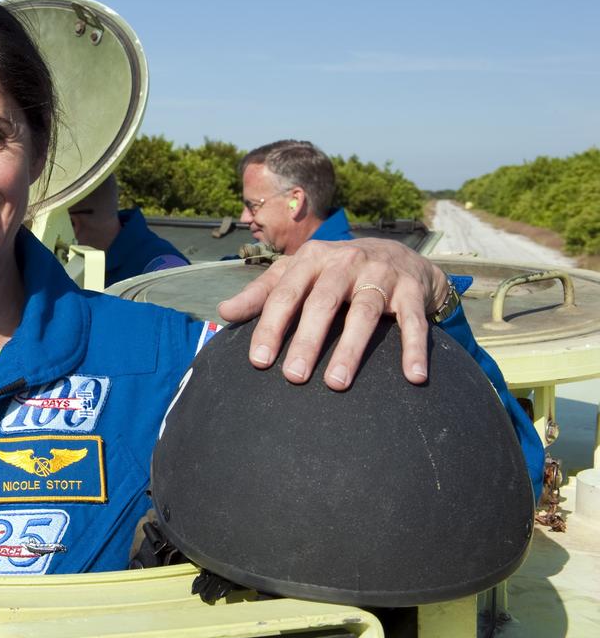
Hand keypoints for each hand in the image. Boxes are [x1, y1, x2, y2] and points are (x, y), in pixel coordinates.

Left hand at [217, 238, 448, 390]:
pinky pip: (413, 322)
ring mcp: (381, 275)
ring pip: (363, 313)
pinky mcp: (412, 291)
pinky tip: (412, 377)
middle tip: (293, 376)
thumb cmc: (335, 270)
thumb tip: (224, 312)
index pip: (285, 294)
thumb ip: (263, 293)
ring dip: (351, 350)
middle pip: (322, 303)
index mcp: (312, 258)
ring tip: (337, 384)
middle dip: (307, 341)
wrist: (398, 254)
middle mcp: (345, 262)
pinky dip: (413, 349)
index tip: (259, 360)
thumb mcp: (298, 272)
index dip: (271, 327)